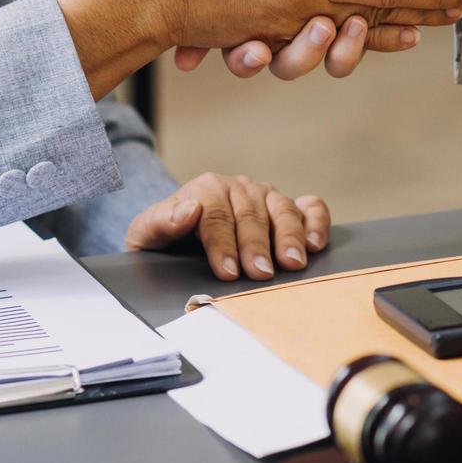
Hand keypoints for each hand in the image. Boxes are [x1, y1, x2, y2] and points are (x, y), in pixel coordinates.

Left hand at [124, 173, 330, 281]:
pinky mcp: (288, 207)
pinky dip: (316, 221)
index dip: (222, 243)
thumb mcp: (145, 235)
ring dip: (289, 236)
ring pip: (282, 209)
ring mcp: (266, 196)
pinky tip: (314, 243)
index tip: (227, 271)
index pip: (215, 214)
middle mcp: (238, 188)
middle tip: (261, 274)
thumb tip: (189, 210)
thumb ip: (160, 222)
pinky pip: (310, 206)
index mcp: (204, 189)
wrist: (180, 239)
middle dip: (256, 245)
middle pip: (251, 214)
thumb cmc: (165, 240)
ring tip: (293, 263)